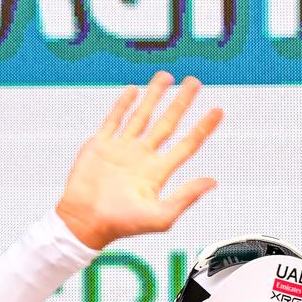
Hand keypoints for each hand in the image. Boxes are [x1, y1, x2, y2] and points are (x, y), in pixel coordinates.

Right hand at [55, 71, 222, 250]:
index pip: (187, 144)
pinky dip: (123, 104)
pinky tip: (133, 90)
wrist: (84, 222)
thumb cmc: (120, 225)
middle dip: (182, 103)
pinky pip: (114, 119)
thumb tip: (212, 181)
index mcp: (157, 172)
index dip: (203, 127)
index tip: (218, 111)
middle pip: (167, 123)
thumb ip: (185, 197)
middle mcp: (142, 157)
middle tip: (194, 82)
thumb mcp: (160, 216)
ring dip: (154, 96)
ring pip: (142, 116)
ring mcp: (121, 149)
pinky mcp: (100, 145)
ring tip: (166, 77)